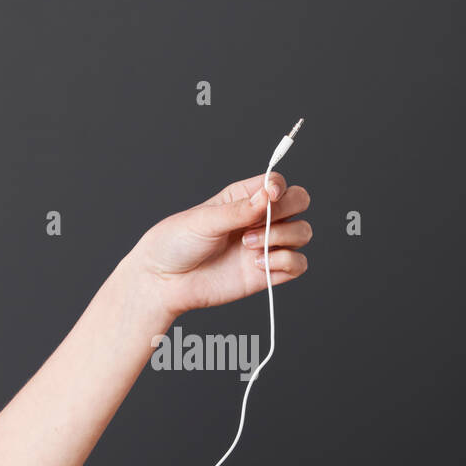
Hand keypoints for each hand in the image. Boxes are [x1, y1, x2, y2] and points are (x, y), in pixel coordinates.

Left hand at [132, 171, 311, 317]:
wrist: (163, 282)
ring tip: (249, 247)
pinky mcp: (266, 273)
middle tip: (257, 223)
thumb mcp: (203, 220)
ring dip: (282, 237)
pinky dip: (285, 262)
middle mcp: (258, 219)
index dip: (280, 187)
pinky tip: (257, 265)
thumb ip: (237, 210)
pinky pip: (297, 265)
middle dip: (286, 210)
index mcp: (242, 198)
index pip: (277, 183)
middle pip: (298, 203)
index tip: (269, 196)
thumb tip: (267, 196)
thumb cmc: (175, 244)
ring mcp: (264, 246)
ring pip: (302, 233)